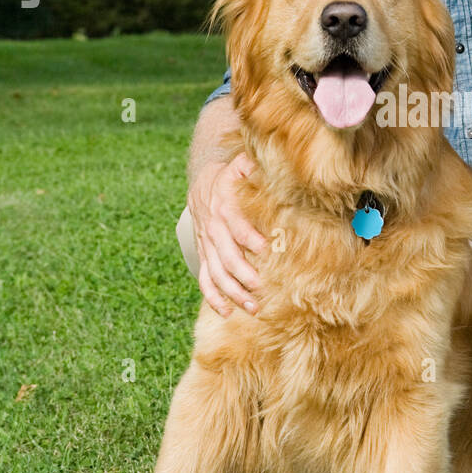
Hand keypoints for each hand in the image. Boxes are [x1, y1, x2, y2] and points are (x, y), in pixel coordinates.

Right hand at [187, 153, 266, 316]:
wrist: (202, 186)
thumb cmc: (230, 179)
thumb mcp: (239, 166)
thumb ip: (251, 165)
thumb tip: (268, 161)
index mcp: (225, 209)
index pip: (236, 226)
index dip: (249, 237)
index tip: (266, 249)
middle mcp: (214, 230)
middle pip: (227, 257)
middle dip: (243, 275)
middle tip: (261, 289)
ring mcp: (207, 246)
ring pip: (216, 274)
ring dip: (233, 292)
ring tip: (252, 307)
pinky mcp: (204, 256)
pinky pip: (204, 279)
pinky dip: (213, 297)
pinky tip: (226, 312)